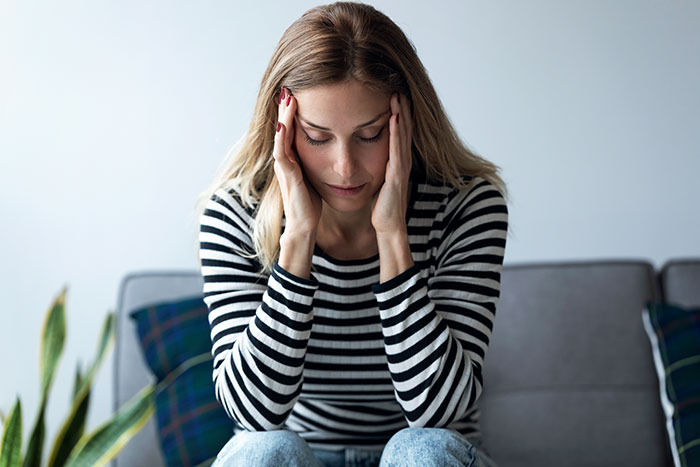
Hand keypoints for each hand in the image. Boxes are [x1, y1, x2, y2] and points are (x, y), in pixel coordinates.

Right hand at [274, 87, 321, 236]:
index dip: (292, 112)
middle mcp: (285, 160)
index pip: (291, 129)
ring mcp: (284, 167)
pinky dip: (282, 137)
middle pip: (283, 127)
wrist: (304, 225)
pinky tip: (283, 125)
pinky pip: (282, 152)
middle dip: (285, 108)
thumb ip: (315, 161)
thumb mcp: (313, 176)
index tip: (297, 93)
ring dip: (283, 116)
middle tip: (288, 87)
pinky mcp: (287, 175)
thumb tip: (327, 148)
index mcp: (292, 159)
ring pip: (281, 135)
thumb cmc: (310, 203)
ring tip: (286, 98)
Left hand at [371, 93, 412, 234]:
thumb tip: (368, 154)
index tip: (393, 94)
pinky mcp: (396, 176)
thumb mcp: (379, 180)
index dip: (398, 114)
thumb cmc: (382, 205)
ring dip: (401, 115)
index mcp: (396, 161)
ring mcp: (400, 168)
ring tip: (398, 96)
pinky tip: (394, 119)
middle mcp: (401, 161)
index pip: (398, 133)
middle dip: (401, 108)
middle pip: (403, 130)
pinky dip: (396, 134)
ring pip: (401, 136)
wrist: (388, 225)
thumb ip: (378, 166)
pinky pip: (396, 150)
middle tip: (398, 86)